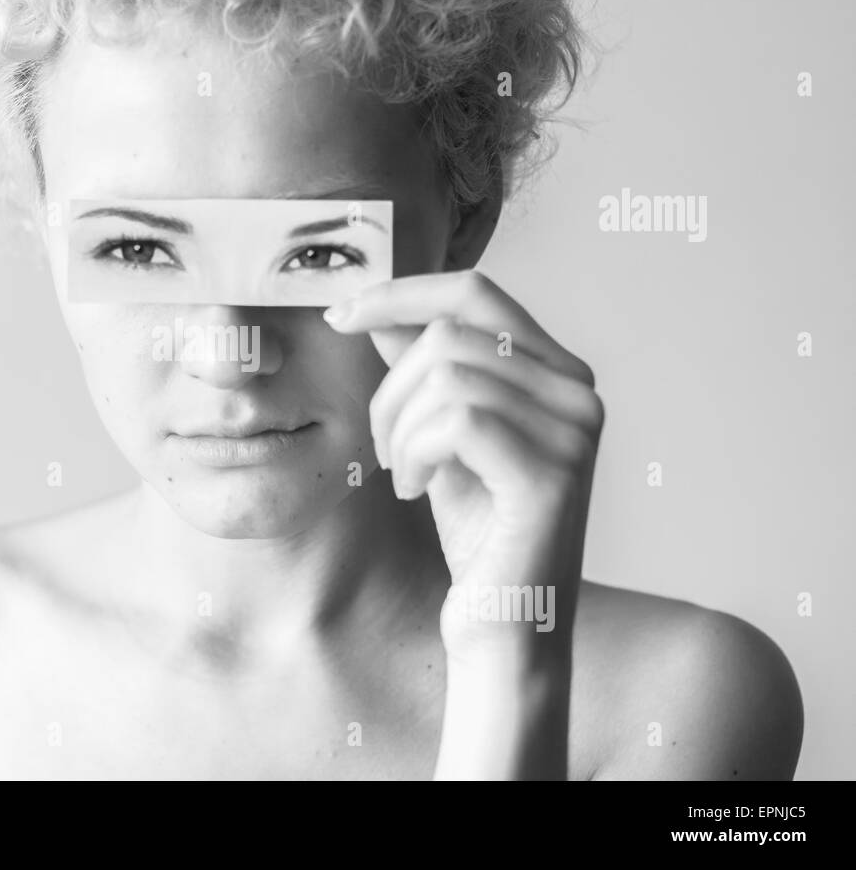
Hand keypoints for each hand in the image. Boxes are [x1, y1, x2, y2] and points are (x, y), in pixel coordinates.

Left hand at [323, 270, 603, 660]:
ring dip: (398, 429)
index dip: (399, 293)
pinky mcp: (553, 473)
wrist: (506, 623)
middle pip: (448, 334)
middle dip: (389, 390)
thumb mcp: (440, 435)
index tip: (339, 316)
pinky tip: (415, 490)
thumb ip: (424, 371)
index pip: (476, 292)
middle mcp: (578, 391)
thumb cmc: (478, 534)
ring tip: (404, 475)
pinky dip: (415, 454)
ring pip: (445, 377)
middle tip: (384, 450)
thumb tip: (386, 313)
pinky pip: (456, 422)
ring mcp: (574, 431)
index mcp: (558, 372)